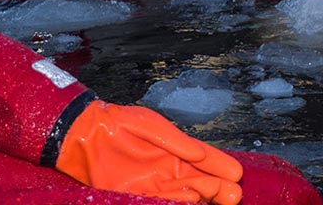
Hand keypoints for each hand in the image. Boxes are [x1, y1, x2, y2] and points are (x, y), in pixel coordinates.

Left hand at [55, 100, 243, 204]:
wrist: (85, 134)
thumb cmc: (119, 124)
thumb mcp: (150, 126)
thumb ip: (175, 141)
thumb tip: (200, 155)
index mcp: (176, 151)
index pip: (205, 160)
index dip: (221, 167)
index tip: (236, 174)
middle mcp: (170, 170)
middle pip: (200, 182)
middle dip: (218, 189)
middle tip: (234, 195)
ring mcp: (155, 185)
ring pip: (184, 195)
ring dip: (201, 197)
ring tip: (217, 198)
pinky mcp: (137, 196)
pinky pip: (161, 201)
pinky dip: (177, 202)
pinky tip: (191, 202)